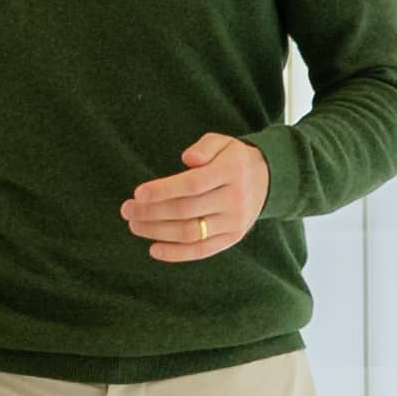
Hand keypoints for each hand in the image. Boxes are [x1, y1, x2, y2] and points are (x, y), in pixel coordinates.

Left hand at [121, 129, 268, 264]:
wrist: (269, 180)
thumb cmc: (234, 160)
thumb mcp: (223, 142)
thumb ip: (204, 147)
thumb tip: (188, 159)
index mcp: (232, 171)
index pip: (193, 184)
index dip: (163, 190)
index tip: (139, 193)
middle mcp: (235, 198)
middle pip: (187, 210)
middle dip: (152, 212)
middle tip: (127, 210)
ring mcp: (234, 221)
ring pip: (191, 232)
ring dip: (158, 231)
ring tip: (135, 225)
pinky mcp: (232, 237)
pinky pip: (202, 250)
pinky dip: (177, 254)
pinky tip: (154, 249)